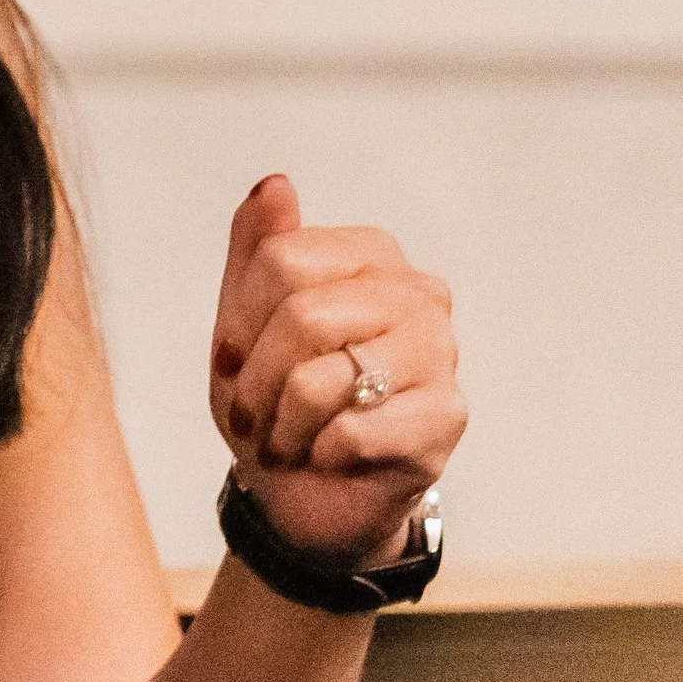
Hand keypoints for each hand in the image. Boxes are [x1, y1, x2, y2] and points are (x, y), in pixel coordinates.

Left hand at [209, 176, 464, 564]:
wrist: (304, 497)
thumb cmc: (276, 400)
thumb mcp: (244, 320)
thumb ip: (257, 247)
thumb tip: (276, 183)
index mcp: (370, 255)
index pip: (280, 260)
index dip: (240, 322)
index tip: (235, 359)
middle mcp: (418, 293)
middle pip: (302, 315)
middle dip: (258, 380)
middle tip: (257, 413)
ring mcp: (441, 352)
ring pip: (321, 377)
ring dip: (284, 423)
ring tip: (289, 437)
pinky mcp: (447, 416)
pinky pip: (352, 430)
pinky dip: (319, 453)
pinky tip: (330, 456)